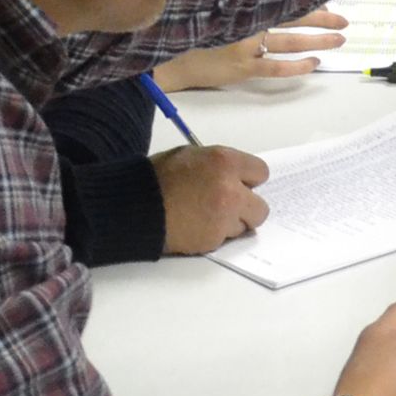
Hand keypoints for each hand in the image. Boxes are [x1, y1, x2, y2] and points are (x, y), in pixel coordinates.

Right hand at [153, 9, 347, 87]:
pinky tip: (313, 63)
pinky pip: (276, 68)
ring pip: (289, 42)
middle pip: (292, 18)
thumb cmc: (192, 25)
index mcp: (242, 2)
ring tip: (338, 40)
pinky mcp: (242, 68)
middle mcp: (247, 21)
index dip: (307, 0)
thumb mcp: (216, 3)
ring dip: (317, 41)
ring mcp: (246, 46)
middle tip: (344, 20)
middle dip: (322, 19)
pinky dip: (297, 66)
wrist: (169, 55)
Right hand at [154, 145, 271, 254]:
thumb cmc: (157, 177)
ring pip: (243, 225)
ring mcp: (224, 218)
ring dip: (230, 223)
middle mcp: (231, 190)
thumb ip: (217, 164)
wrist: (134, 208)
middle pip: (261, 207)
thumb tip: (234, 175)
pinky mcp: (213, 240)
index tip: (240, 183)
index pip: (261, 172)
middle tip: (228, 205)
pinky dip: (213, 234)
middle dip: (247, 207)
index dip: (248, 179)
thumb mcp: (188, 155)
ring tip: (205, 216)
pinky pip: (224, 238)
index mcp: (225, 163)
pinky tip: (195, 226)